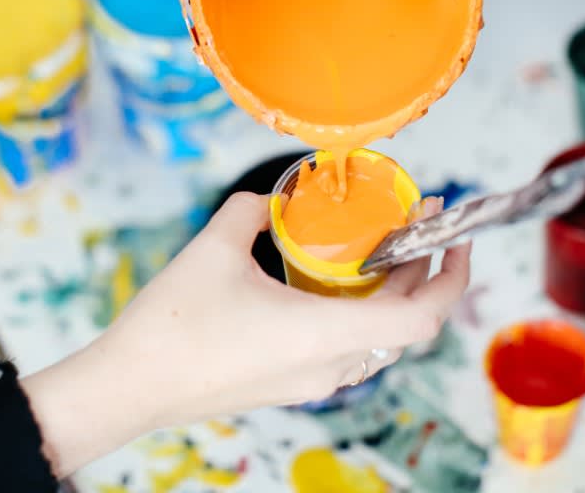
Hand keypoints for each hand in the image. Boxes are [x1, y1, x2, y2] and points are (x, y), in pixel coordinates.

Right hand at [21, 193, 469, 477]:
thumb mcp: (215, 246)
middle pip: (407, 325)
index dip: (452, 277)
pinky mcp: (292, 384)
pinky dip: (363, 312)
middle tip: (417, 223)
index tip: (455, 237)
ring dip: (393, 293)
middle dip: (423, 271)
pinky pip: (350, 347)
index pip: (421, 318)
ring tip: (384, 245)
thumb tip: (269, 197)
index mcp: (324, 334)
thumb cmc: (172, 326)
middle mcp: (330, 365)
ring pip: (380, 339)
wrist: (129, 388)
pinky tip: (339, 280)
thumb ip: (252, 210)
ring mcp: (312, 381)